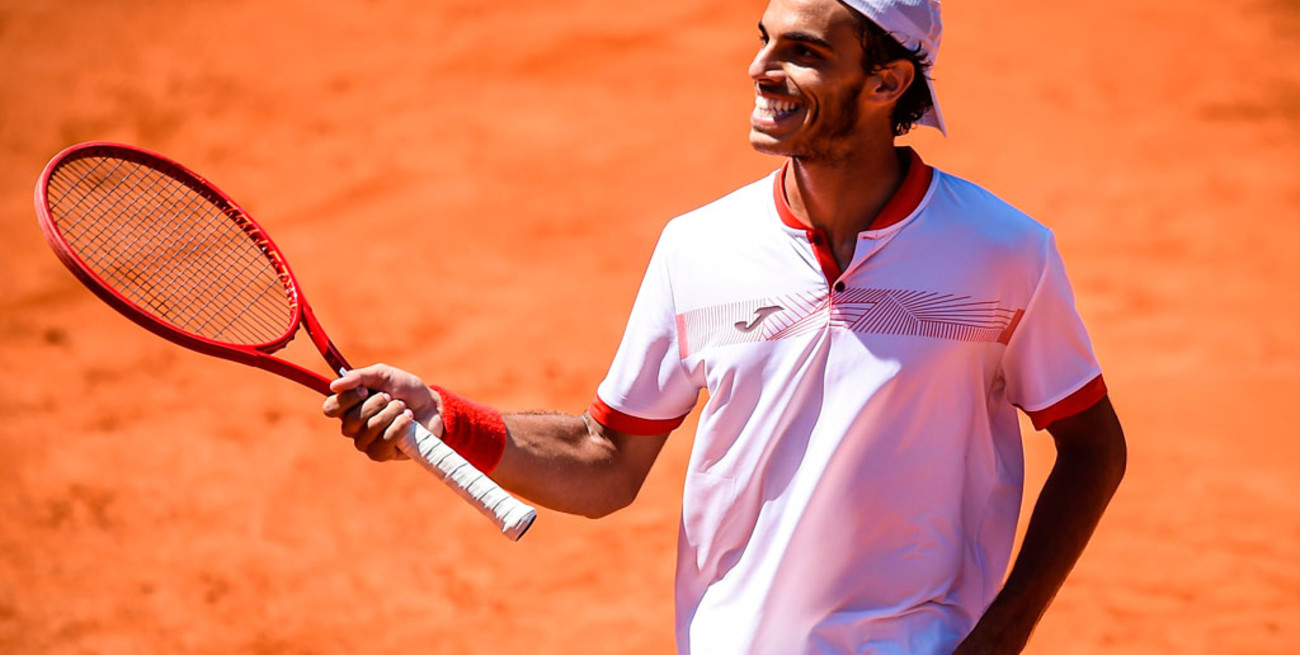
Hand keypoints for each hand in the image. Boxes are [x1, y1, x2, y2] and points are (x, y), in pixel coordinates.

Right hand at [322, 363, 441, 460]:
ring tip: (403, 407)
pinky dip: (398, 426)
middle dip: (375, 405)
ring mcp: (366, 442)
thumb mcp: (384, 375)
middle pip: (350, 421)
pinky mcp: (382, 453)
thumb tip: (334, 385)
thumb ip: (359, 377)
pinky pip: (383, 441)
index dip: (345, 400)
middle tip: (390, 397)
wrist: (432, 406)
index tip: (364, 390)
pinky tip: (408, 419)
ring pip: (369, 430)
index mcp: (349, 406)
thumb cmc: (405, 390)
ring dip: (390, 414)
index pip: (330, 408)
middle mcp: (353, 427)